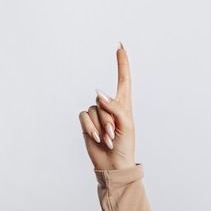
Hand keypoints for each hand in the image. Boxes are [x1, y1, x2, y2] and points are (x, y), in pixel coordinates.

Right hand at [79, 44, 134, 169]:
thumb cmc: (125, 145)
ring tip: (108, 139)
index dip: (122, 64)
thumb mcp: (127, 125)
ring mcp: (98, 114)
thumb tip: (99, 93)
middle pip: (104, 100)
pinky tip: (96, 138)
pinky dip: (90, 128)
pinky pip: (84, 116)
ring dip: (101, 126)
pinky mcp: (87, 122)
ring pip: (94, 109)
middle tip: (115, 135)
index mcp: (125, 105)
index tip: (120, 47)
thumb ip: (115, 107)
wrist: (113, 163)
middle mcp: (110, 106)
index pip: (124, 80)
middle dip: (109, 120)